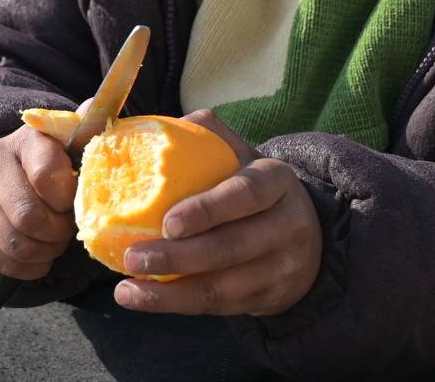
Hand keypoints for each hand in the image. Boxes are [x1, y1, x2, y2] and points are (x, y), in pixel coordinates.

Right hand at [0, 121, 78, 279]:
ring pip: (12, 242)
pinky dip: (24, 268)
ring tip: (55, 243)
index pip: (45, 177)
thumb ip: (90, 128)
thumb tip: (93, 107)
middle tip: (68, 230)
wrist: (26, 161)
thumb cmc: (62, 156)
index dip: (67, 200)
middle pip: (27, 216)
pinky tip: (39, 259)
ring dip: (42, 252)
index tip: (78, 202)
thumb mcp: (78, 140)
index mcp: (27, 138)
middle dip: (56, 233)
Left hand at [113, 110, 321, 317]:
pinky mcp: (270, 300)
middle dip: (177, 257)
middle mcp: (289, 226)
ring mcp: (283, 269)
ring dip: (169, 294)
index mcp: (278, 181)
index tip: (167, 222)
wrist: (307, 236)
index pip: (245, 194)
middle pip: (230, 248)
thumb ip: (208, 137)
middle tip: (131, 256)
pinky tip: (144, 299)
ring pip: (222, 288)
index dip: (206, 210)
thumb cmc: (254, 189)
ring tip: (127, 288)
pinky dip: (178, 305)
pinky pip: (220, 307)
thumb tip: (160, 126)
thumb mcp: (243, 157)